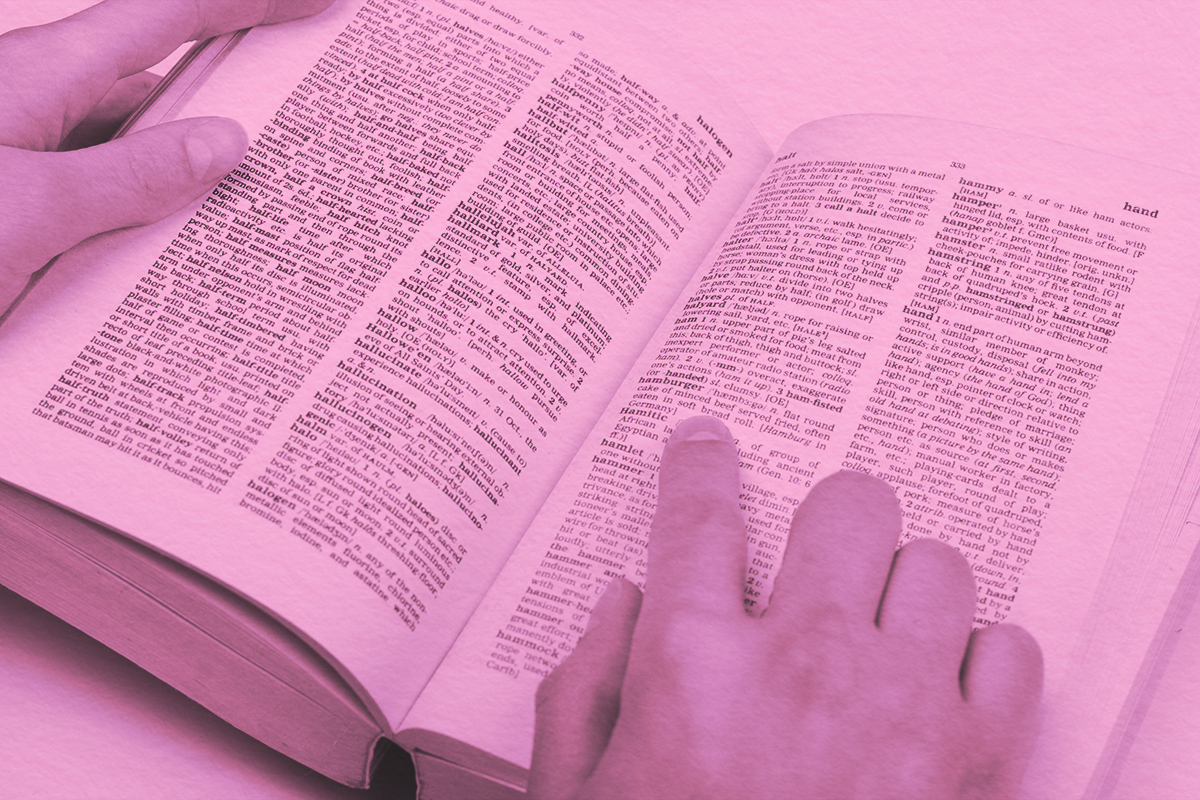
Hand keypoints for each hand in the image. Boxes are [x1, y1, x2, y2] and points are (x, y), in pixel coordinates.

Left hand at [0, 0, 335, 314]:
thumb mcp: (33, 208)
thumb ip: (132, 176)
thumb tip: (224, 144)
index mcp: (45, 76)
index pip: (168, 17)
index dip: (248, 5)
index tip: (315, 4)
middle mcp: (36, 107)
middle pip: (155, 93)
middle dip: (227, 117)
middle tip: (297, 145)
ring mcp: (22, 160)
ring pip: (126, 159)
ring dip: (179, 192)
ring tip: (241, 232)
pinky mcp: (15, 209)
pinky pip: (94, 204)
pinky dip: (137, 227)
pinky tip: (166, 268)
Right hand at [530, 416, 1042, 798]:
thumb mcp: (576, 797)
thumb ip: (580, 684)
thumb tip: (620, 598)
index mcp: (691, 666)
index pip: (697, 515)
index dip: (699, 462)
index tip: (704, 443)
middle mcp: (803, 664)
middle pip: (846, 507)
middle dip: (831, 518)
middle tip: (818, 553)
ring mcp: (899, 708)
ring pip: (936, 565)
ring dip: (904, 587)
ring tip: (876, 627)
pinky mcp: (975, 762)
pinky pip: (1008, 650)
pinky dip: (979, 655)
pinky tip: (937, 683)